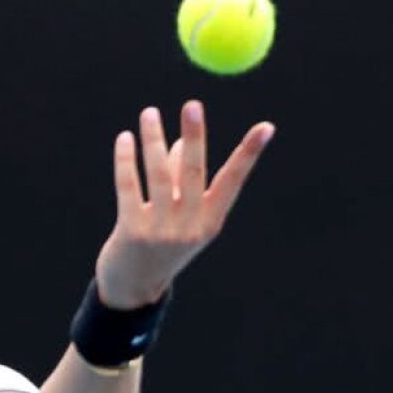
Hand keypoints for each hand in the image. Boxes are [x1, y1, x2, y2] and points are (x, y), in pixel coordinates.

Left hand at [94, 100, 274, 309]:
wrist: (133, 288)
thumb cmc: (160, 244)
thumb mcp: (180, 217)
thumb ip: (180, 180)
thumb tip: (178, 140)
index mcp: (210, 222)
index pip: (233, 181)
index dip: (249, 154)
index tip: (266, 127)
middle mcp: (189, 227)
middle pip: (194, 173)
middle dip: (195, 137)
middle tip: (193, 105)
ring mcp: (160, 231)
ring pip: (158, 175)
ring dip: (153, 139)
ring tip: (149, 113)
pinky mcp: (131, 231)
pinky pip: (129, 186)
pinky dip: (127, 159)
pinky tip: (125, 139)